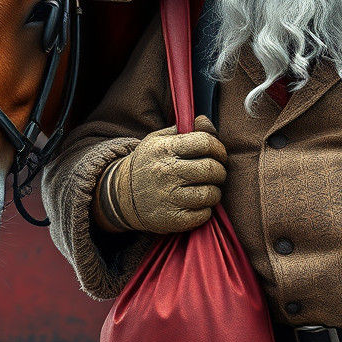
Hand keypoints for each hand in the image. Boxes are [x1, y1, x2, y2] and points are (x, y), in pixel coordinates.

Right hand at [97, 115, 226, 234]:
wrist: (121, 195)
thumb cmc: (148, 163)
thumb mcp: (159, 140)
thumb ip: (186, 129)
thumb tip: (207, 122)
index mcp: (164, 149)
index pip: (204, 142)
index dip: (218, 148)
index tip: (219, 154)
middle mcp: (165, 172)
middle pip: (210, 169)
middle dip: (220, 171)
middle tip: (216, 173)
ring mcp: (168, 197)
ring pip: (210, 193)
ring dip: (215, 192)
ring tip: (208, 189)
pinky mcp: (171, 219)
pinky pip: (203, 214)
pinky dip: (206, 210)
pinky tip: (198, 204)